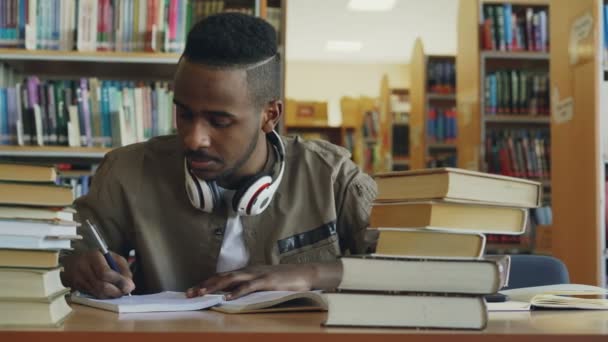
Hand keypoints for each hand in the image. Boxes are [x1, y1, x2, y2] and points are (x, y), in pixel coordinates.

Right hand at [61, 250, 134, 298]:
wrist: (73, 260)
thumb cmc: (97, 258)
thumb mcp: (113, 257)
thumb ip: (123, 269)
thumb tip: (130, 285)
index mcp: (93, 256)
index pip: (105, 273)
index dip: (118, 282)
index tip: (129, 287)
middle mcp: (83, 267)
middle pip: (101, 286)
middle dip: (116, 291)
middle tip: (125, 291)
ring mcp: (77, 279)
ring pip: (97, 293)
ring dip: (111, 295)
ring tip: (118, 291)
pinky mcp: (75, 288)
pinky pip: (92, 296)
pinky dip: (103, 296)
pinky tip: (109, 292)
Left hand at [186, 262, 341, 299]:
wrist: (304, 273)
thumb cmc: (284, 280)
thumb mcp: (262, 282)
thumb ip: (248, 286)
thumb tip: (232, 295)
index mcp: (247, 271)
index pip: (222, 276)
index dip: (206, 283)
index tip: (192, 290)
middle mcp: (249, 271)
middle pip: (222, 277)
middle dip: (204, 285)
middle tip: (189, 293)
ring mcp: (258, 274)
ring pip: (231, 279)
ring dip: (214, 287)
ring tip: (201, 294)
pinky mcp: (267, 280)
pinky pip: (249, 286)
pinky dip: (237, 292)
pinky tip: (228, 298)